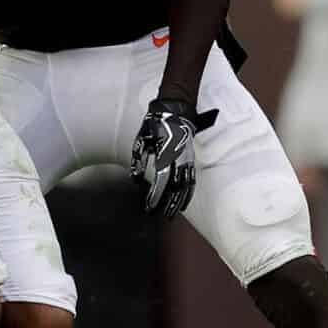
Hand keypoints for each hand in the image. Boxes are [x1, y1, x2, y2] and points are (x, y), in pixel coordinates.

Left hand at [131, 96, 208, 220]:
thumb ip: (139, 161)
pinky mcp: (190, 161)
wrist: (175, 112)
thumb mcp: (142, 140)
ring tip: (170, 215)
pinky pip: (191, 181)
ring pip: (185, 187)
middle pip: (174, 188)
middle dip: (165, 203)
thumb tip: (136, 180)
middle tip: (155, 214)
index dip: (155, 196)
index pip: (161, 181)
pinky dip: (188, 194)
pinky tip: (183, 204)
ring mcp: (187, 161)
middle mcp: (179, 160)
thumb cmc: (156, 126)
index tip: (149, 206)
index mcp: (166, 155)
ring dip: (177, 203)